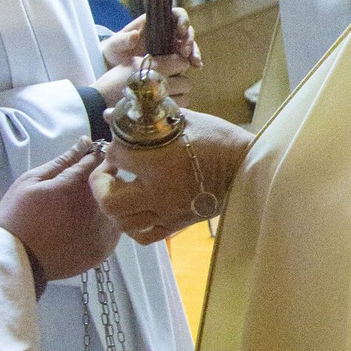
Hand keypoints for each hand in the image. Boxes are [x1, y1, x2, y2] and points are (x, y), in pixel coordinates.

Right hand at [0, 142, 119, 285]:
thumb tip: (84, 143)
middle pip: (115, 182)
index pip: (101, 159)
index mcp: (79, 185)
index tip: (92, 156)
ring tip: (82, 207)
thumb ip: (63, 161)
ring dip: (108, 201)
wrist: (17, 259)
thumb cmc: (19, 216)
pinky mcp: (106, 248)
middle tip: (83, 185)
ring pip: (118, 206)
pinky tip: (86, 225)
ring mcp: (104, 230)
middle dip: (105, 177)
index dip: (98, 155)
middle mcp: (97, 206)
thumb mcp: (32, 180)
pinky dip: (106, 223)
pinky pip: (115, 228)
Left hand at [90, 111, 252, 244]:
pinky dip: (133, 226)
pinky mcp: (177, 224)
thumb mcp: (184, 120)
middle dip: (100, 184)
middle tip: (109, 171)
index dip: (112, 148)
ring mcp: (168, 212)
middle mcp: (160, 193)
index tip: (120, 143)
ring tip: (120, 189)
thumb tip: (111, 114)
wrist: (249, 167)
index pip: (116, 157)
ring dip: (115, 205)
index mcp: (160, 163)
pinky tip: (137, 209)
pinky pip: (144, 235)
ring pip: (123, 222)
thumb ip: (147, 118)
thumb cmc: (219, 139)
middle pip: (109, 201)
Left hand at [101, 6, 200, 72]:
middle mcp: (166, 31)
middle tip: (186, 53)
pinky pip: (187, 57)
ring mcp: (171, 44)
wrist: (116, 66)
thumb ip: (122, 40)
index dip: (182, 20)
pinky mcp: (173, 57)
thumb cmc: (115, 51)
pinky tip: (197, 68)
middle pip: (186, 29)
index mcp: (154, 22)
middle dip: (190, 40)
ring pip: (189, 44)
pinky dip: (193, 61)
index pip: (175, 14)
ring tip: (195, 64)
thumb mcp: (114, 45)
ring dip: (194, 52)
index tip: (181, 33)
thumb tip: (135, 34)